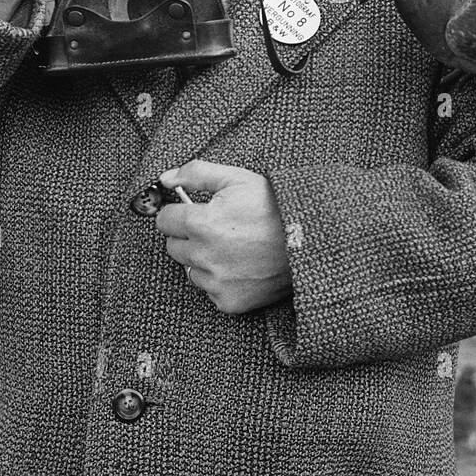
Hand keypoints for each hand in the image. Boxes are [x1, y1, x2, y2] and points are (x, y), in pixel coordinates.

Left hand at [155, 160, 291, 313]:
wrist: (311, 240)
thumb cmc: (274, 206)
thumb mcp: (237, 179)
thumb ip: (195, 173)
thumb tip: (165, 179)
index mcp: (201, 223)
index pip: (164, 220)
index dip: (178, 212)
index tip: (192, 212)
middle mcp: (204, 256)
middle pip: (173, 247)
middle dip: (189, 236)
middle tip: (216, 228)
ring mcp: (216, 282)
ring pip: (190, 270)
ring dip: (203, 260)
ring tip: (232, 247)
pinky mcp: (229, 302)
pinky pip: (210, 290)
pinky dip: (220, 280)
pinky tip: (240, 266)